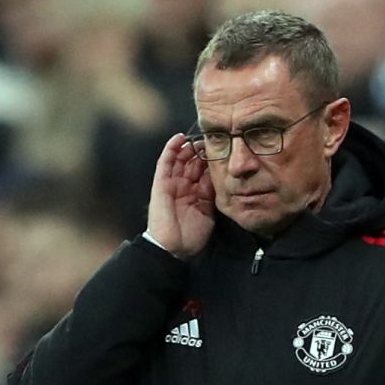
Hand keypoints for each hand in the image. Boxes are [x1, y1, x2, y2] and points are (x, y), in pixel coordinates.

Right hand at [147, 133, 214, 258]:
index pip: (203, 172)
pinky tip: (179, 138)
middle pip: (192, 163)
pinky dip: (171, 149)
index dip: (212, 161)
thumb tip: (219, 177)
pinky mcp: (161, 183)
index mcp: (194, 193)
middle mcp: (183, 186)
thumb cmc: (191, 235)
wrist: (174, 248)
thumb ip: (212, 194)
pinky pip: (165, 162)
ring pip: (180, 159)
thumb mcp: (207, 211)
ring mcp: (171, 183)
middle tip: (212, 141)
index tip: (223, 150)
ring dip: (188, 147)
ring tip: (198, 137)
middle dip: (202, 152)